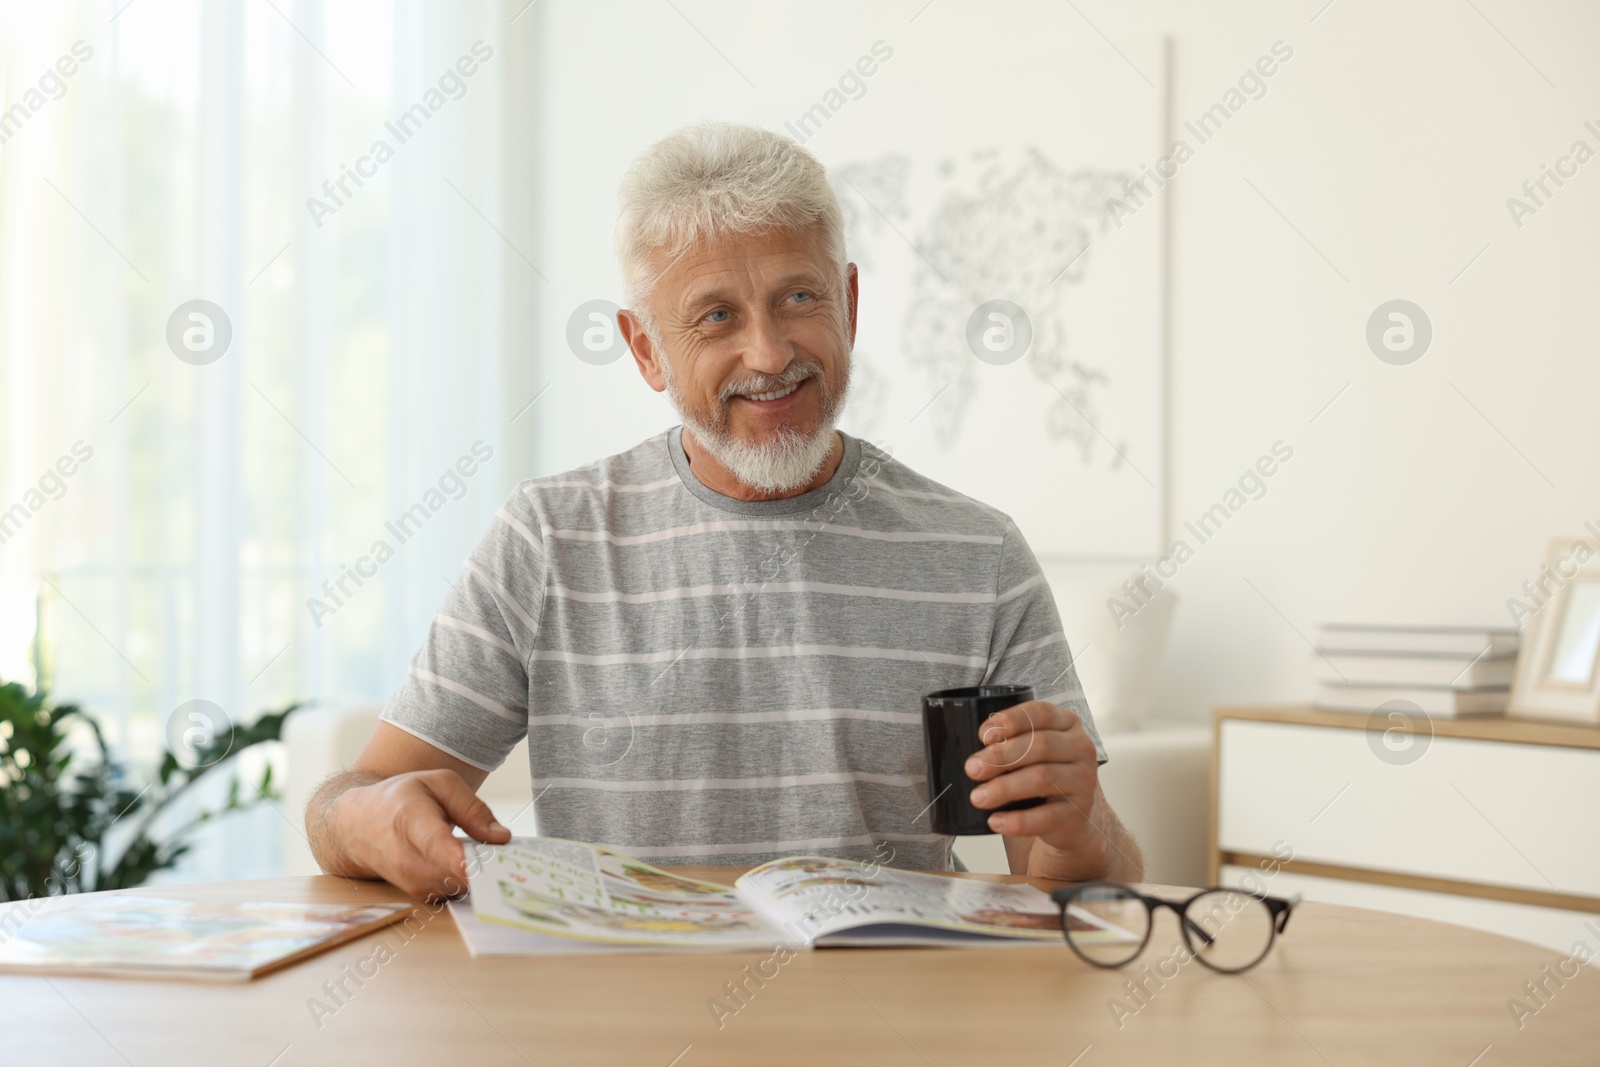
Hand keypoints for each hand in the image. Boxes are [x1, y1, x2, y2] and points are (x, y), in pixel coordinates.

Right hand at [327, 769, 510, 899]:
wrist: (355, 826)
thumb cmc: (400, 799)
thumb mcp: (439, 784)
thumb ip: (473, 808)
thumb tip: (501, 837)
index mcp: (411, 819)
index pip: (437, 846)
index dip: (463, 860)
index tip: (486, 866)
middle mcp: (406, 857)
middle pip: (454, 873)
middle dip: (487, 868)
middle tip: (510, 856)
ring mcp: (409, 880)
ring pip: (457, 886)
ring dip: (480, 876)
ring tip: (491, 856)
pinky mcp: (417, 893)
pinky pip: (452, 892)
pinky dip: (468, 881)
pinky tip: (475, 865)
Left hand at [963, 700, 1116, 880]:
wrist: (1070, 817)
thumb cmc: (1041, 773)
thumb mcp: (1032, 750)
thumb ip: (1010, 743)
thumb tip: (972, 756)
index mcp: (1067, 723)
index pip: (1040, 713)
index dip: (1010, 721)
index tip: (982, 736)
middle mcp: (1081, 748)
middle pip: (1040, 745)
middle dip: (1001, 756)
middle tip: (972, 768)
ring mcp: (1084, 781)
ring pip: (1043, 778)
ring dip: (1004, 788)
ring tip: (978, 797)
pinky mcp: (1079, 813)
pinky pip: (1046, 817)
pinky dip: (1017, 821)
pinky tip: (995, 821)